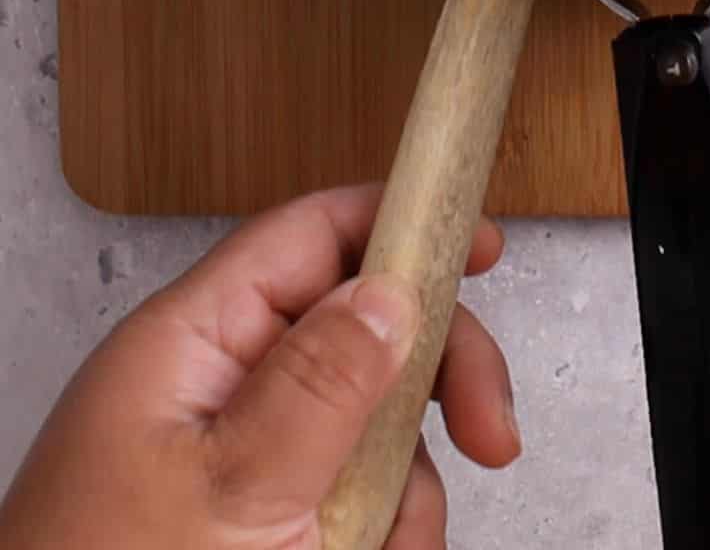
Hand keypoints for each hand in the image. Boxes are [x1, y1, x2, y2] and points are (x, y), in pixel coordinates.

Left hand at [0, 186, 517, 549]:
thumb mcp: (234, 492)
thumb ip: (320, 384)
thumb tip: (390, 290)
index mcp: (189, 346)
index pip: (309, 237)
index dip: (399, 223)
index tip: (481, 243)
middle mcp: (216, 390)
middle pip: (359, 332)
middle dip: (434, 380)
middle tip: (489, 431)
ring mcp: (239, 461)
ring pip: (369, 430)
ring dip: (403, 490)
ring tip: (383, 549)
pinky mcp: (257, 524)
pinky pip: (351, 500)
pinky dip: (380, 534)